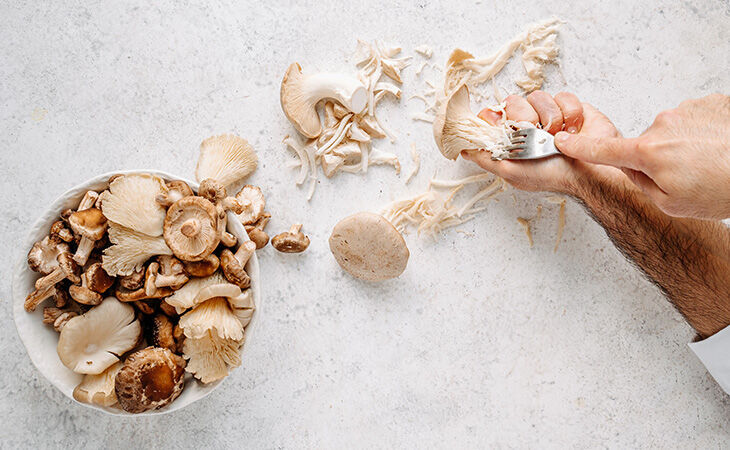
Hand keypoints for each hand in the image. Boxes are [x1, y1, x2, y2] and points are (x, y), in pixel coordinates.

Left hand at [462, 91, 624, 196]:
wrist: (592, 172)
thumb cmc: (551, 175)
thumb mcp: (510, 170)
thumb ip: (485, 156)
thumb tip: (462, 148)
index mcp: (509, 139)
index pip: (492, 115)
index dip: (497, 118)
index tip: (507, 127)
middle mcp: (526, 125)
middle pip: (513, 102)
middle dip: (528, 119)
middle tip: (539, 137)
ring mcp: (547, 114)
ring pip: (538, 96)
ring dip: (551, 117)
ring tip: (559, 137)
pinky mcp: (569, 107)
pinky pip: (562, 95)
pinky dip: (570, 112)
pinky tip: (574, 129)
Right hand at [554, 94, 729, 218]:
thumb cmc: (726, 189)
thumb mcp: (674, 204)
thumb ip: (644, 185)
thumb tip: (635, 169)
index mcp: (649, 153)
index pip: (603, 151)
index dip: (579, 148)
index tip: (562, 141)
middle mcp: (664, 125)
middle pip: (647, 145)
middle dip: (660, 160)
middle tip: (689, 179)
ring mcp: (689, 110)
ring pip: (674, 132)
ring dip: (687, 147)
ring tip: (712, 165)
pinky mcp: (711, 101)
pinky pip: (697, 120)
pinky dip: (706, 134)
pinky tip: (721, 149)